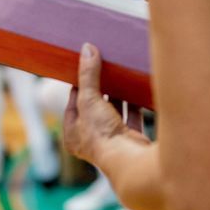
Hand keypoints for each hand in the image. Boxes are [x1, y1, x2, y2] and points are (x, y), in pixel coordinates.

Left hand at [64, 44, 148, 165]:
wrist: (129, 160)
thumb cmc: (101, 135)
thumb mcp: (89, 100)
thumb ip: (88, 74)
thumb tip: (87, 49)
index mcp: (73, 134)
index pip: (72, 104)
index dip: (78, 86)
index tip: (84, 68)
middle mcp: (91, 139)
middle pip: (94, 108)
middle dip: (100, 90)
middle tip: (104, 68)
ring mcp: (113, 140)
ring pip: (114, 112)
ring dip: (118, 96)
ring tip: (120, 75)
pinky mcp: (132, 139)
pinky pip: (133, 117)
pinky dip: (135, 104)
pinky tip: (137, 89)